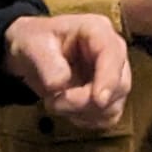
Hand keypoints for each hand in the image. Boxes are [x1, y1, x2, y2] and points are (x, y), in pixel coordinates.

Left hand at [4, 13, 131, 129]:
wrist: (31, 55)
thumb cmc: (35, 41)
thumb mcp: (33, 45)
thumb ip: (47, 62)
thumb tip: (60, 84)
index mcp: (97, 31)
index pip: (113, 54)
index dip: (109, 78)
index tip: (98, 100)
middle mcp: (112, 53)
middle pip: (119, 84)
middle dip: (86, 101)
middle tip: (55, 102)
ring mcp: (113, 76)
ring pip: (114, 105)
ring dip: (83, 112)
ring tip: (55, 102)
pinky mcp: (109, 96)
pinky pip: (107, 117)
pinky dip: (87, 120)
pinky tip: (68, 111)